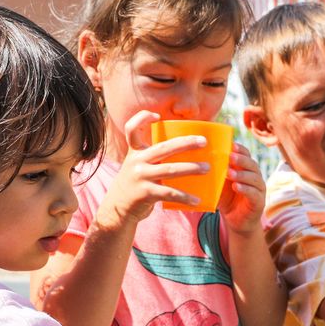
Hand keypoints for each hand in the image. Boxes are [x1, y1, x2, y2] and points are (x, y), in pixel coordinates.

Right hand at [97, 110, 208, 225]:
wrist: (117, 209)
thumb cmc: (136, 185)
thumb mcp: (138, 166)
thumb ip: (152, 157)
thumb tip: (184, 151)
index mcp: (135, 152)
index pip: (132, 128)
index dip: (142, 118)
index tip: (157, 116)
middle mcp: (136, 161)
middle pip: (163, 147)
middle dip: (186, 143)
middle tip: (204, 142)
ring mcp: (140, 176)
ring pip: (170, 169)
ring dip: (191, 168)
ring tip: (207, 168)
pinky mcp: (145, 193)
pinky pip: (170, 193)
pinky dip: (185, 197)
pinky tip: (197, 200)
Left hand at [218, 141, 266, 233]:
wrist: (236, 222)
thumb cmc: (227, 200)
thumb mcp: (220, 185)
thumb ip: (215, 174)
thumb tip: (199, 161)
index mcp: (246, 169)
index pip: (246, 155)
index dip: (240, 149)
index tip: (230, 144)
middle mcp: (255, 177)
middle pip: (251, 164)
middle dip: (241, 159)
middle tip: (229, 157)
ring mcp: (259, 189)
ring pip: (254, 178)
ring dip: (242, 174)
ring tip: (229, 173)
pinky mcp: (259, 202)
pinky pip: (254, 193)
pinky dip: (245, 189)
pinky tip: (236, 187)